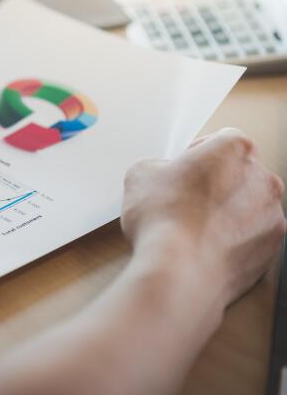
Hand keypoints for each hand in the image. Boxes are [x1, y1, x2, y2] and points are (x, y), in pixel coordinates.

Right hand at [122, 128, 285, 306]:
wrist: (179, 271)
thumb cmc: (164, 220)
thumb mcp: (140, 174)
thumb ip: (159, 166)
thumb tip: (161, 176)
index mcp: (235, 149)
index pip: (219, 140)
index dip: (196, 155)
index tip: (183, 170)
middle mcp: (263, 178)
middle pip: (237, 174)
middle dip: (214, 185)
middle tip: (183, 201)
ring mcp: (272, 215)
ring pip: (247, 206)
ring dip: (225, 213)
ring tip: (191, 229)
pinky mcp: (271, 249)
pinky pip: (251, 237)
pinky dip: (232, 241)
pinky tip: (203, 247)